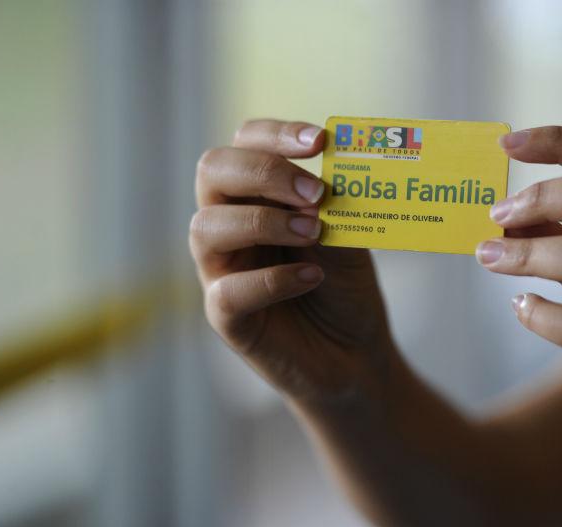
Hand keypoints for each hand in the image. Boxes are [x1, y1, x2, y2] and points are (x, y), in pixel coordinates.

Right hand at [190, 119, 394, 401]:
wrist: (356, 355)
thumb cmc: (345, 289)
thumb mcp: (349, 241)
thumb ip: (333, 210)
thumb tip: (323, 183)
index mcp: (257, 195)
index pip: (245, 144)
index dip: (275, 135)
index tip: (320, 142)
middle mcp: (229, 224)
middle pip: (213, 171)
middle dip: (265, 172)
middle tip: (316, 192)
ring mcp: (221, 269)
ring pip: (205, 227)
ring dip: (264, 222)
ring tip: (314, 233)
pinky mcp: (226, 317)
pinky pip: (228, 291)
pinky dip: (272, 280)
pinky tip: (312, 278)